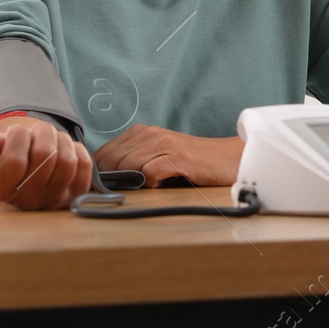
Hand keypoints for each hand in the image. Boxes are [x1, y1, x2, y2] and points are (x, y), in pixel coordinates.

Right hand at [0, 116, 93, 210]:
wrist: (27, 177)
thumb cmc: (8, 161)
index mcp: (2, 190)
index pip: (14, 162)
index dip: (17, 137)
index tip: (15, 131)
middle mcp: (29, 201)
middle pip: (45, 155)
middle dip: (41, 131)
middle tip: (35, 131)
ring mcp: (55, 200)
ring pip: (68, 160)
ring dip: (60, 138)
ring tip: (50, 138)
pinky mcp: (76, 194)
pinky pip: (84, 164)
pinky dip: (76, 148)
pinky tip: (63, 148)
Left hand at [93, 125, 243, 186]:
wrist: (229, 159)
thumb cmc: (193, 163)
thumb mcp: (159, 156)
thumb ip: (134, 163)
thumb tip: (106, 182)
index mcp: (142, 132)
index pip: (104, 152)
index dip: (99, 172)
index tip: (101, 189)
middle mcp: (151, 134)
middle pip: (112, 160)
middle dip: (110, 180)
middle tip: (119, 195)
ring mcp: (165, 144)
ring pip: (129, 165)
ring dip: (130, 182)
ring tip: (142, 190)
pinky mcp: (179, 158)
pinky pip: (150, 172)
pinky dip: (150, 183)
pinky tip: (159, 186)